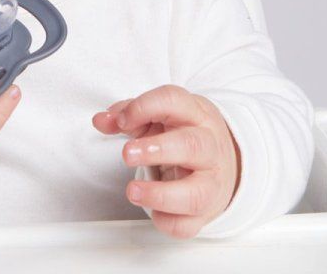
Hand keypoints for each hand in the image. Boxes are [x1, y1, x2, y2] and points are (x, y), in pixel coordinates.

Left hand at [92, 84, 240, 238]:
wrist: (223, 164)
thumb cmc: (184, 136)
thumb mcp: (161, 118)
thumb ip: (130, 116)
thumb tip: (102, 119)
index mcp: (196, 115)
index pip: (174, 102)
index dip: (144, 107)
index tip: (121, 121)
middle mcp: (208, 147)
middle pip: (191, 146)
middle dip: (156, 150)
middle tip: (127, 154)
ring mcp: (210, 182)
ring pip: (195, 193)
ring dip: (160, 194)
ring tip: (132, 191)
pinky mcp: (205, 213)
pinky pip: (187, 224)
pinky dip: (166, 221)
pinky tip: (152, 210)